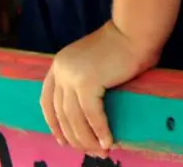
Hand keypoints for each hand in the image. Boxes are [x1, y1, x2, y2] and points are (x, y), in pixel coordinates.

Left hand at [39, 21, 145, 152]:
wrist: (135, 30)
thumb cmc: (123, 44)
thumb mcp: (93, 63)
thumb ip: (85, 80)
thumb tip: (88, 113)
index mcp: (59, 64)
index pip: (47, 101)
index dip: (53, 123)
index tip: (62, 140)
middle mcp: (60, 70)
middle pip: (61, 113)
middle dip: (74, 137)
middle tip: (89, 152)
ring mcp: (71, 76)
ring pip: (74, 118)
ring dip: (87, 139)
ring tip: (101, 151)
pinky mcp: (87, 82)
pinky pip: (91, 114)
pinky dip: (100, 130)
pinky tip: (108, 141)